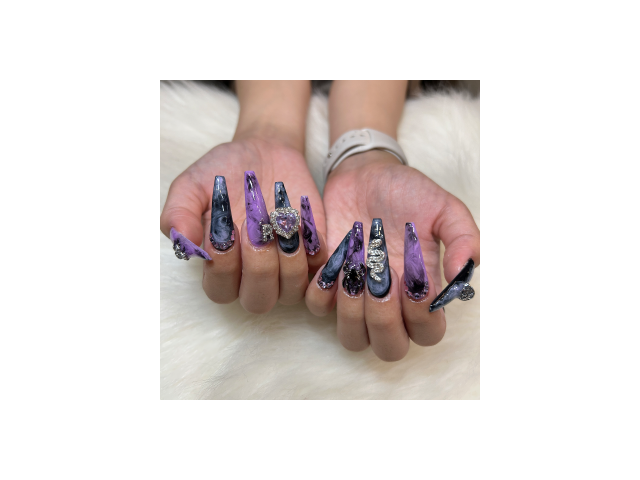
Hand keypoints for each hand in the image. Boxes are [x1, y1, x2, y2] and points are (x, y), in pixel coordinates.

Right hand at [160, 136, 327, 312]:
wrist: (262, 152)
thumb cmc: (224, 173)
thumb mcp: (193, 185)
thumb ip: (178, 213)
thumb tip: (181, 240)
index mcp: (222, 269)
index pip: (220, 291)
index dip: (223, 268)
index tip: (225, 231)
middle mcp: (255, 276)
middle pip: (258, 300)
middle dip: (258, 268)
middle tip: (256, 229)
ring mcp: (287, 268)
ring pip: (293, 290)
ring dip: (288, 259)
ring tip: (281, 223)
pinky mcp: (315, 252)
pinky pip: (320, 265)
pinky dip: (312, 244)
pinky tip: (300, 217)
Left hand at [305, 150, 479, 360]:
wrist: (365, 173)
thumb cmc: (407, 192)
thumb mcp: (445, 208)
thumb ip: (464, 239)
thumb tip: (460, 275)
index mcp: (421, 292)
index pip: (427, 334)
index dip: (423, 319)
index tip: (416, 282)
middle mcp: (389, 303)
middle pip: (389, 348)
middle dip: (385, 321)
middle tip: (383, 280)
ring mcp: (355, 297)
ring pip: (352, 338)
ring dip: (353, 312)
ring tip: (357, 272)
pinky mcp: (326, 283)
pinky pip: (318, 307)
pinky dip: (324, 289)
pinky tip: (334, 261)